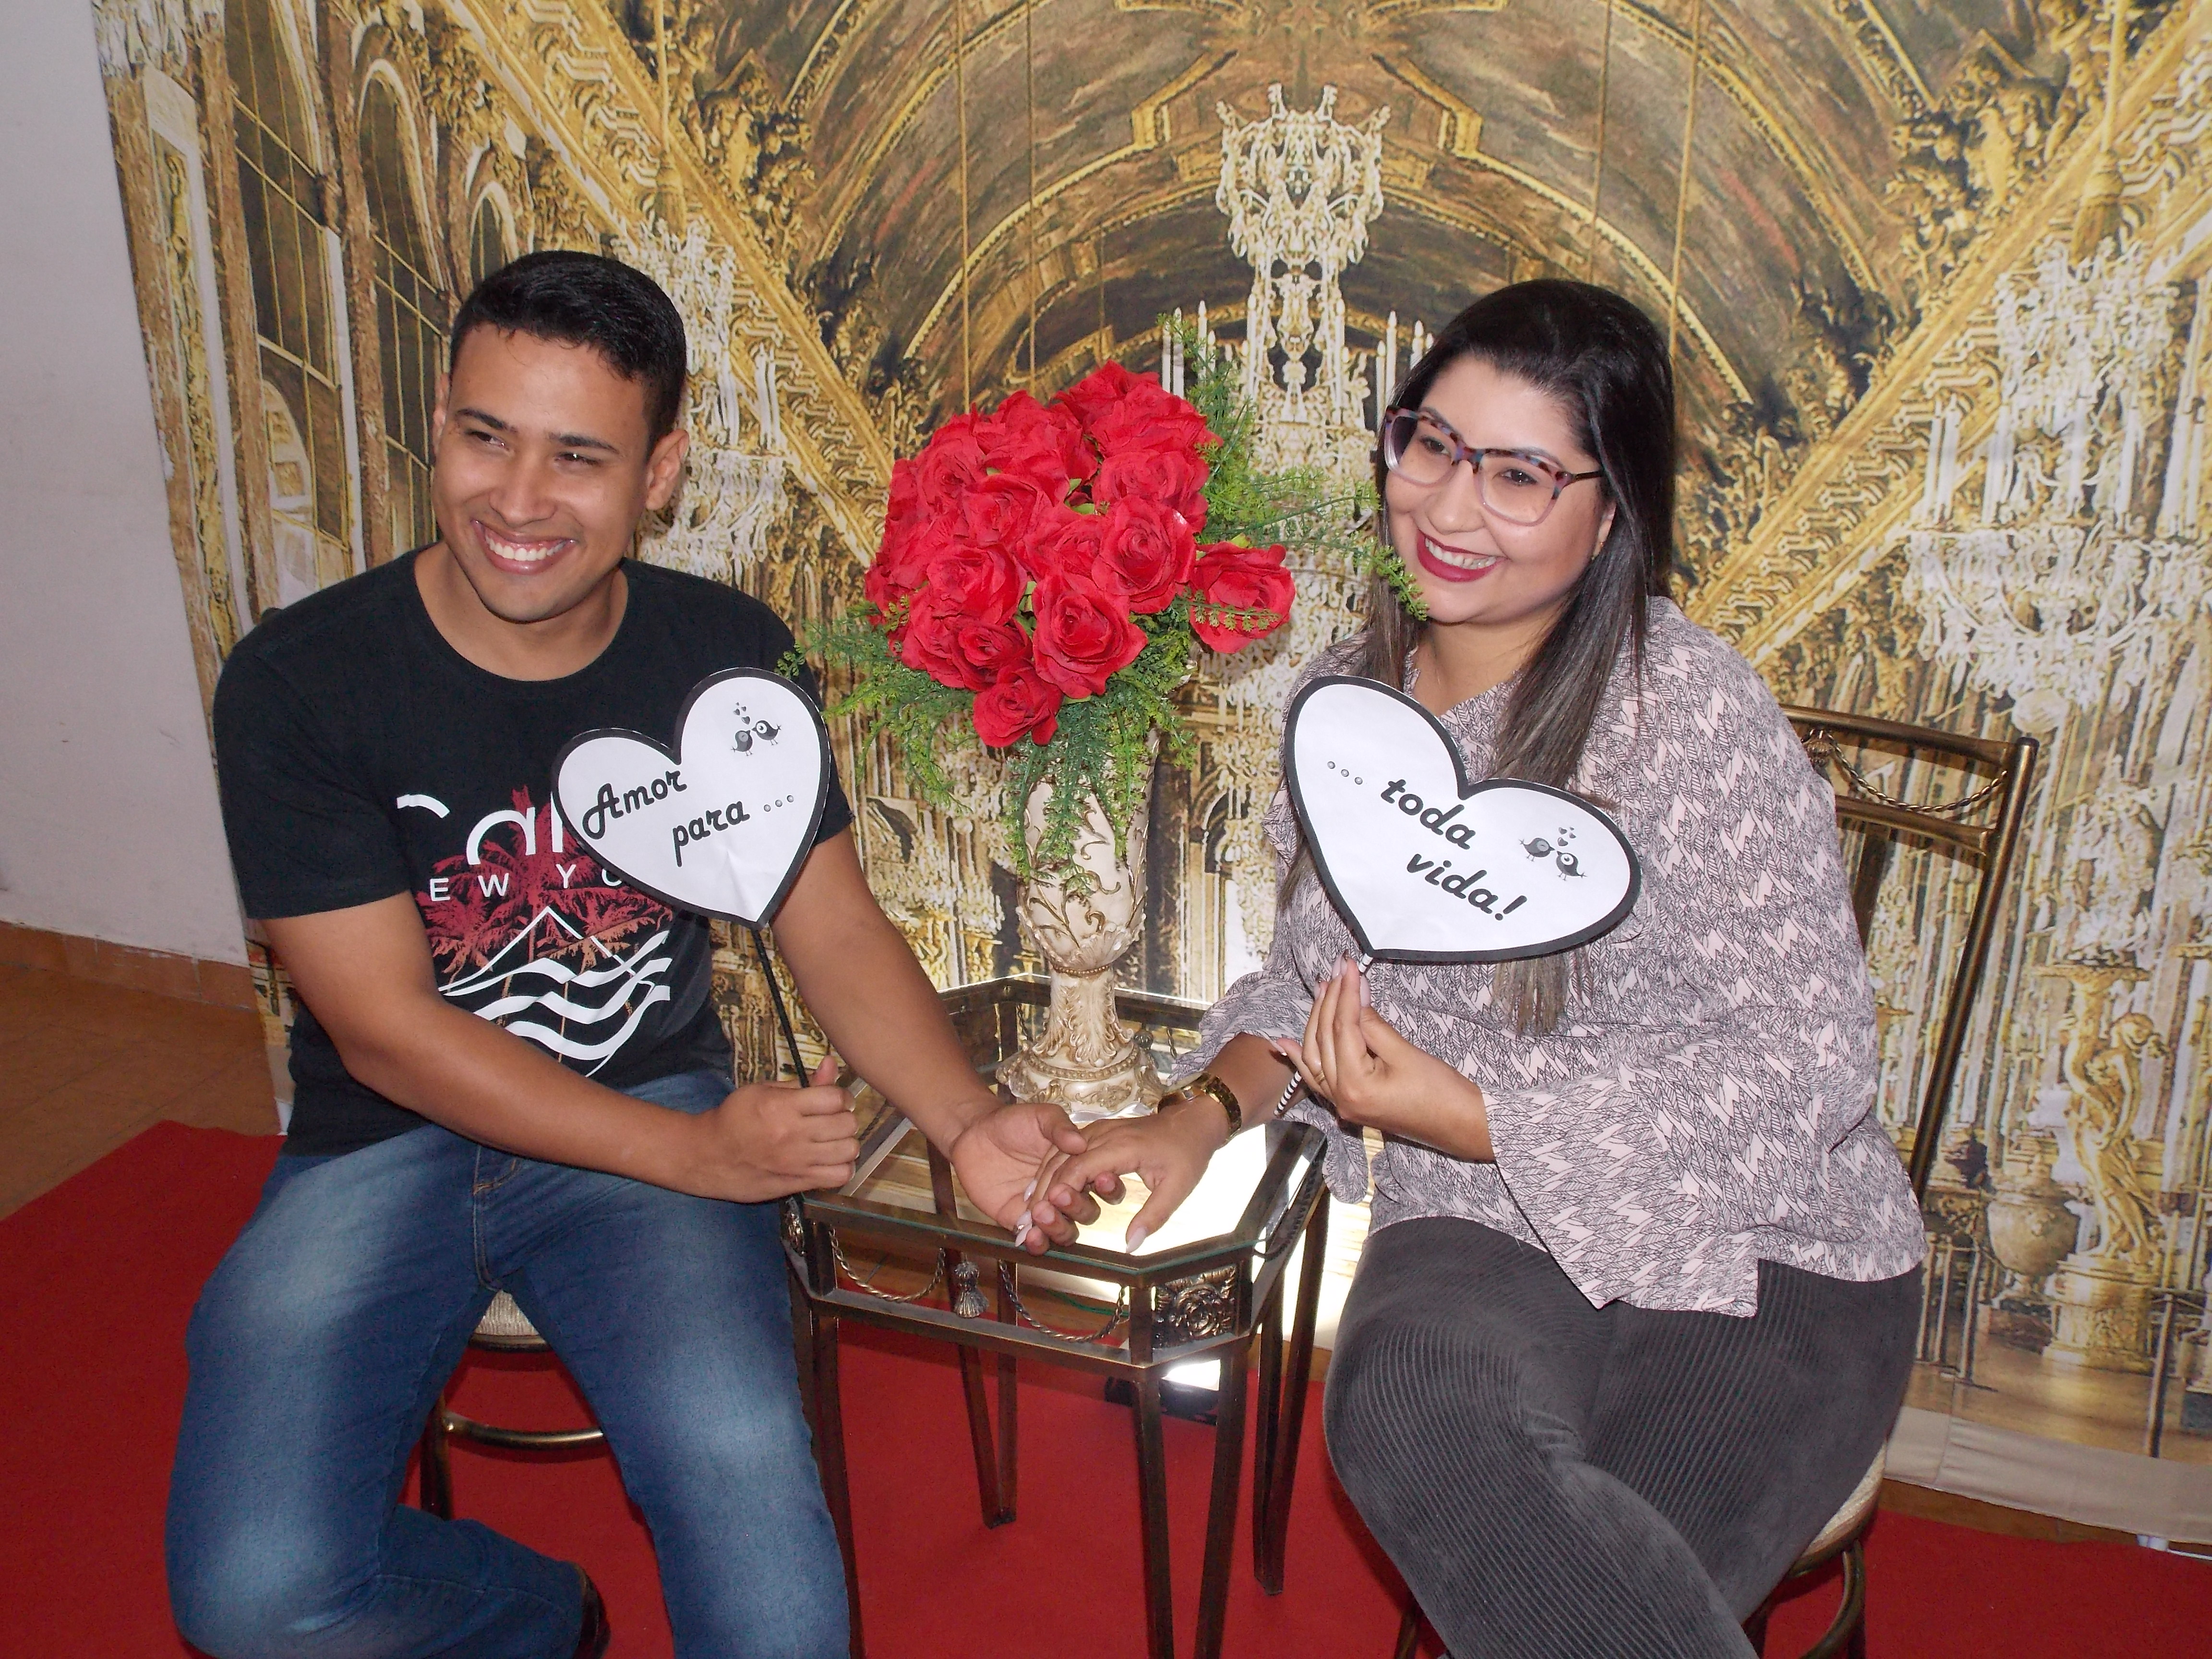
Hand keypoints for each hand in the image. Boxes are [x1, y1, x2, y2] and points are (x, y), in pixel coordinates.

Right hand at [683, 1056, 860, 1201]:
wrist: (707, 1155)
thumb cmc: (734, 1117)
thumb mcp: (762, 1090)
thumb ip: (801, 1082)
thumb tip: (829, 1063)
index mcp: (782, 1107)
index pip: (834, 1098)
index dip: (840, 1095)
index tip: (834, 1099)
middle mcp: (793, 1136)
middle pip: (846, 1124)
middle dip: (844, 1117)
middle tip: (833, 1119)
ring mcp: (797, 1163)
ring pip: (848, 1151)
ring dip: (846, 1142)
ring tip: (834, 1139)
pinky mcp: (797, 1183)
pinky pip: (838, 1176)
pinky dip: (842, 1167)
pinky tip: (831, 1160)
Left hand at [949, 1102, 1102, 1251]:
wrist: (976, 1134)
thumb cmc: (1013, 1123)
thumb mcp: (1039, 1117)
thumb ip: (1059, 1126)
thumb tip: (1079, 1142)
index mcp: (1077, 1168)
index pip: (1103, 1185)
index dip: (1108, 1187)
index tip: (1102, 1178)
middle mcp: (1065, 1192)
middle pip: (1086, 1212)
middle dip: (1077, 1207)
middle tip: (1059, 1194)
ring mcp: (1044, 1209)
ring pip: (1065, 1232)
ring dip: (1059, 1228)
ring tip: (1042, 1213)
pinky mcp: (1020, 1221)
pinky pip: (1036, 1241)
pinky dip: (1037, 1243)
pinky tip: (1032, 1236)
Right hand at [1023, 1100, 1227, 1251]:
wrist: (1193, 1121)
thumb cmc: (1187, 1153)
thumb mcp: (1178, 1188)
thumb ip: (1153, 1216)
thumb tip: (1131, 1246)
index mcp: (1121, 1146)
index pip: (1079, 1168)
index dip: (1059, 1192)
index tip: (1043, 1215)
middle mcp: (1104, 1134)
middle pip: (1062, 1162)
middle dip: (1042, 1191)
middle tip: (1027, 1221)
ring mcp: (1098, 1130)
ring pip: (1059, 1154)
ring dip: (1042, 1180)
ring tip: (1029, 1210)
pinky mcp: (1097, 1133)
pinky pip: (1066, 1149)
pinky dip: (1051, 1169)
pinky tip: (1041, 1189)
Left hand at [1278, 956, 1492, 1160]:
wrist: (1462, 1128)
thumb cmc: (1441, 1093)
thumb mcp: (1407, 1054)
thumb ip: (1373, 1024)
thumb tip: (1355, 991)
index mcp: (1354, 1086)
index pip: (1342, 1028)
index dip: (1345, 993)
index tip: (1350, 965)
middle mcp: (1340, 1097)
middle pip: (1325, 1039)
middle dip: (1330, 1000)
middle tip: (1338, 969)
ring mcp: (1342, 1103)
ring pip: (1317, 1055)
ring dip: (1317, 1020)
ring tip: (1321, 989)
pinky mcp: (1349, 1103)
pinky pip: (1317, 1078)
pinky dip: (1302, 1058)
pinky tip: (1284, 1043)